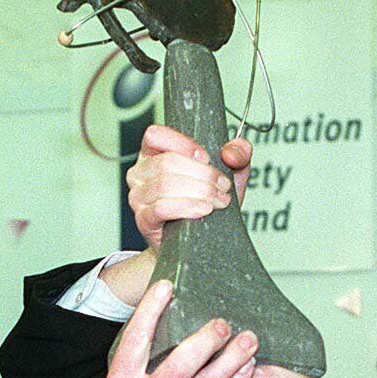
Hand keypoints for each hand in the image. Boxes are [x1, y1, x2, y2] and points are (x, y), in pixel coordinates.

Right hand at [127, 124, 251, 249]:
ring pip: (165, 184)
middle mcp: (140, 173)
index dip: (182, 144)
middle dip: (202, 174)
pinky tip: (204, 210)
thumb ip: (238, 153)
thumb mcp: (229, 174)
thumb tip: (231, 152)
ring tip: (219, 200)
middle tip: (223, 186)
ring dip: (198, 191)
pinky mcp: (144, 220)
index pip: (155, 135)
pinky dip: (186, 206)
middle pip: (167, 162)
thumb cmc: (207, 203)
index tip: (206, 158)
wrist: (198, 242)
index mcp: (153, 153)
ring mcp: (138, 197)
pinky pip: (161, 208)